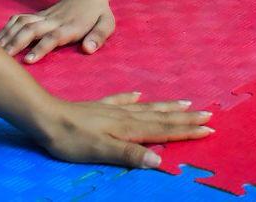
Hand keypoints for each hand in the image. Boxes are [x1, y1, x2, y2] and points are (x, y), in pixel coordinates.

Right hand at [0, 0, 113, 62]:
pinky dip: (7, 28)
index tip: (28, 60)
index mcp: (70, 27)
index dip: (41, 48)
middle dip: (16, 42)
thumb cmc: (97, 15)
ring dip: (8, 35)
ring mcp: (44, 17)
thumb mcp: (107, 24)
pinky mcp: (37, 15)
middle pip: (31, 29)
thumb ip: (99, 36)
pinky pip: (19, 19)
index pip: (53, 37)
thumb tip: (89, 49)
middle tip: (2, 57)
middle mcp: (54, 21)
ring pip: (22, 23)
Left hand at [35, 93, 212, 169]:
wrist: (46, 117)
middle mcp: (125, 117)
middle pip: (161, 117)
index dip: (186, 130)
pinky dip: (132, 98)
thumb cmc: (72, 139)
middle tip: (208, 114)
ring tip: (185, 103)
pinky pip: (121, 101)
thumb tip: (160, 160)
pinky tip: (138, 94)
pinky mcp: (98, 108)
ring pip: (147, 108)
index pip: (164, 129)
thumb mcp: (102, 150)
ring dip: (167, 107)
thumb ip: (130, 154)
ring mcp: (112, 110)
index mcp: (129, 128)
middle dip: (185, 118)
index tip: (209, 128)